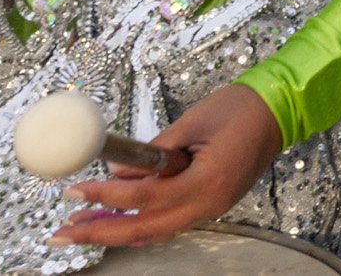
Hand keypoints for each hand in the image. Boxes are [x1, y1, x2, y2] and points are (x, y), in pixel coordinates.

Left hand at [51, 84, 282, 247]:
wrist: (279, 110)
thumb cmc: (239, 107)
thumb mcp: (190, 122)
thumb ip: (152, 152)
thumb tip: (116, 172)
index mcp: (207, 180)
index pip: (146, 197)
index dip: (106, 196)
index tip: (74, 190)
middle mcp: (209, 203)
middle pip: (146, 228)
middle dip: (100, 231)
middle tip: (61, 233)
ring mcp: (213, 208)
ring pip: (156, 232)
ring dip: (116, 232)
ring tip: (80, 228)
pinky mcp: (212, 204)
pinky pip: (169, 224)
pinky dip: (140, 227)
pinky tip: (116, 224)